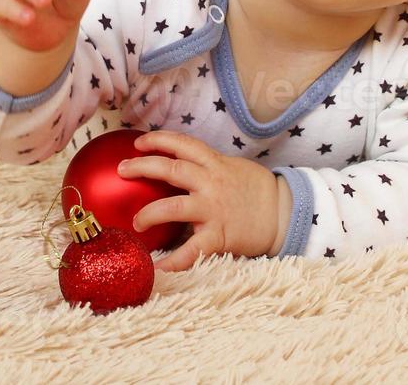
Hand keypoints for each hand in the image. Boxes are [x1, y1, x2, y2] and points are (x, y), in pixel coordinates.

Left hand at [118, 130, 279, 272]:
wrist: (286, 215)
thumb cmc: (258, 192)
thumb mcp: (234, 169)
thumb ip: (210, 167)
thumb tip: (182, 166)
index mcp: (216, 164)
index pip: (184, 144)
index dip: (159, 140)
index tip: (139, 143)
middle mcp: (212, 183)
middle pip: (172, 169)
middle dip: (143, 167)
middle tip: (122, 170)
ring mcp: (214, 210)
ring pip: (174, 207)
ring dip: (149, 213)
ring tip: (135, 223)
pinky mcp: (219, 236)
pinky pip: (191, 251)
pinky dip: (172, 261)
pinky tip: (156, 268)